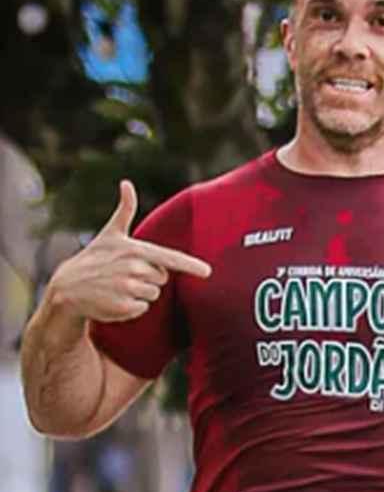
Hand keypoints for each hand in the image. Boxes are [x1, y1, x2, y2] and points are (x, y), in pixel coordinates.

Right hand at [46, 180, 211, 322]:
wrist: (67, 287)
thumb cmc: (94, 258)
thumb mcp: (111, 234)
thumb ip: (125, 210)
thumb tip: (126, 183)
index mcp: (135, 250)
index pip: (170, 258)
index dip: (191, 265)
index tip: (208, 272)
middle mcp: (133, 268)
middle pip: (163, 278)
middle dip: (148, 277)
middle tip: (125, 273)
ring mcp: (129, 288)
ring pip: (154, 293)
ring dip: (141, 292)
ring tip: (118, 285)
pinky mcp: (124, 307)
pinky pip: (143, 308)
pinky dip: (132, 307)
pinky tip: (115, 299)